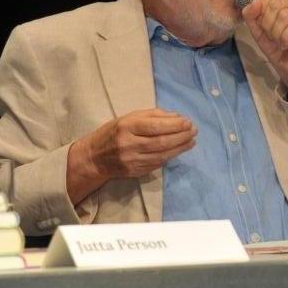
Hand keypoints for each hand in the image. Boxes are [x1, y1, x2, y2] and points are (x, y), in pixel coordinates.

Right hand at [67, 109, 196, 203]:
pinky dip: (170, 156)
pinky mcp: (135, 172)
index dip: (174, 125)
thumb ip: (152, 115)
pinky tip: (179, 150)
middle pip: (161, 142)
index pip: (155, 126)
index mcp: (126, 127)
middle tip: (194, 131)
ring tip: (191, 141)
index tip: (188, 122)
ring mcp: (132, 160)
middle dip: (181, 136)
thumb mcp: (128, 118)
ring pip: (161, 155)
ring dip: (180, 148)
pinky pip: (157, 164)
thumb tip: (176, 116)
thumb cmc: (113, 132)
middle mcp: (129, 144)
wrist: (94, 157)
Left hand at [241, 0, 287, 100]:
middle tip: (273, 36)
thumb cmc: (276, 48)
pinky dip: (286, 39)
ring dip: (277, 34)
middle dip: (269, 25)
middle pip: (275, 4)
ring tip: (281, 42)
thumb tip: (254, 2)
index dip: (263, 8)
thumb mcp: (257, 31)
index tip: (264, 23)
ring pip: (284, 16)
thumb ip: (250, 15)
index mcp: (284, 0)